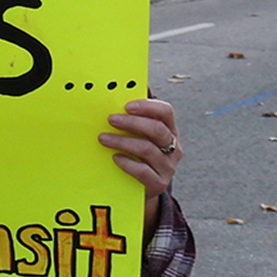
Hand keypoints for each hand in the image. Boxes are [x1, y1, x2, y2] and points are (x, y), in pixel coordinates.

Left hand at [101, 98, 182, 234]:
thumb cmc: (138, 155)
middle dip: (132, 123)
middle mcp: (173, 147)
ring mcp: (167, 167)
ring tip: (103, 138)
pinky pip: (143, 172)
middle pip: (157, 130)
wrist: (141, 189)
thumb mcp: (139, 135)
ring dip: (123, 142)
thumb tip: (126, 87)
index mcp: (170, 130)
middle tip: (110, 119)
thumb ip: (134, 115)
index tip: (127, 105)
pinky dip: (128, 163)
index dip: (148, 107)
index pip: (166, 112)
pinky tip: (115, 158)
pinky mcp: (158, 183)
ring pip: (148, 150)